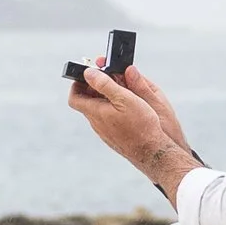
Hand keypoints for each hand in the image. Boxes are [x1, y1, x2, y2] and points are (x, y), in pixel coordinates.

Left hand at [68, 62, 197, 196]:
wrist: (151, 151)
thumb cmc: (140, 124)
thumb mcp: (124, 98)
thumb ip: (104, 84)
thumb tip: (88, 73)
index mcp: (95, 112)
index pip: (74, 97)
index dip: (77, 84)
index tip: (88, 75)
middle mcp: (96, 124)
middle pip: (87, 102)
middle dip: (94, 87)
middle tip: (108, 77)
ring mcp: (104, 132)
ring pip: (98, 110)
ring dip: (105, 98)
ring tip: (120, 89)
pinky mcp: (113, 137)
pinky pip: (107, 119)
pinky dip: (112, 108)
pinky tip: (126, 105)